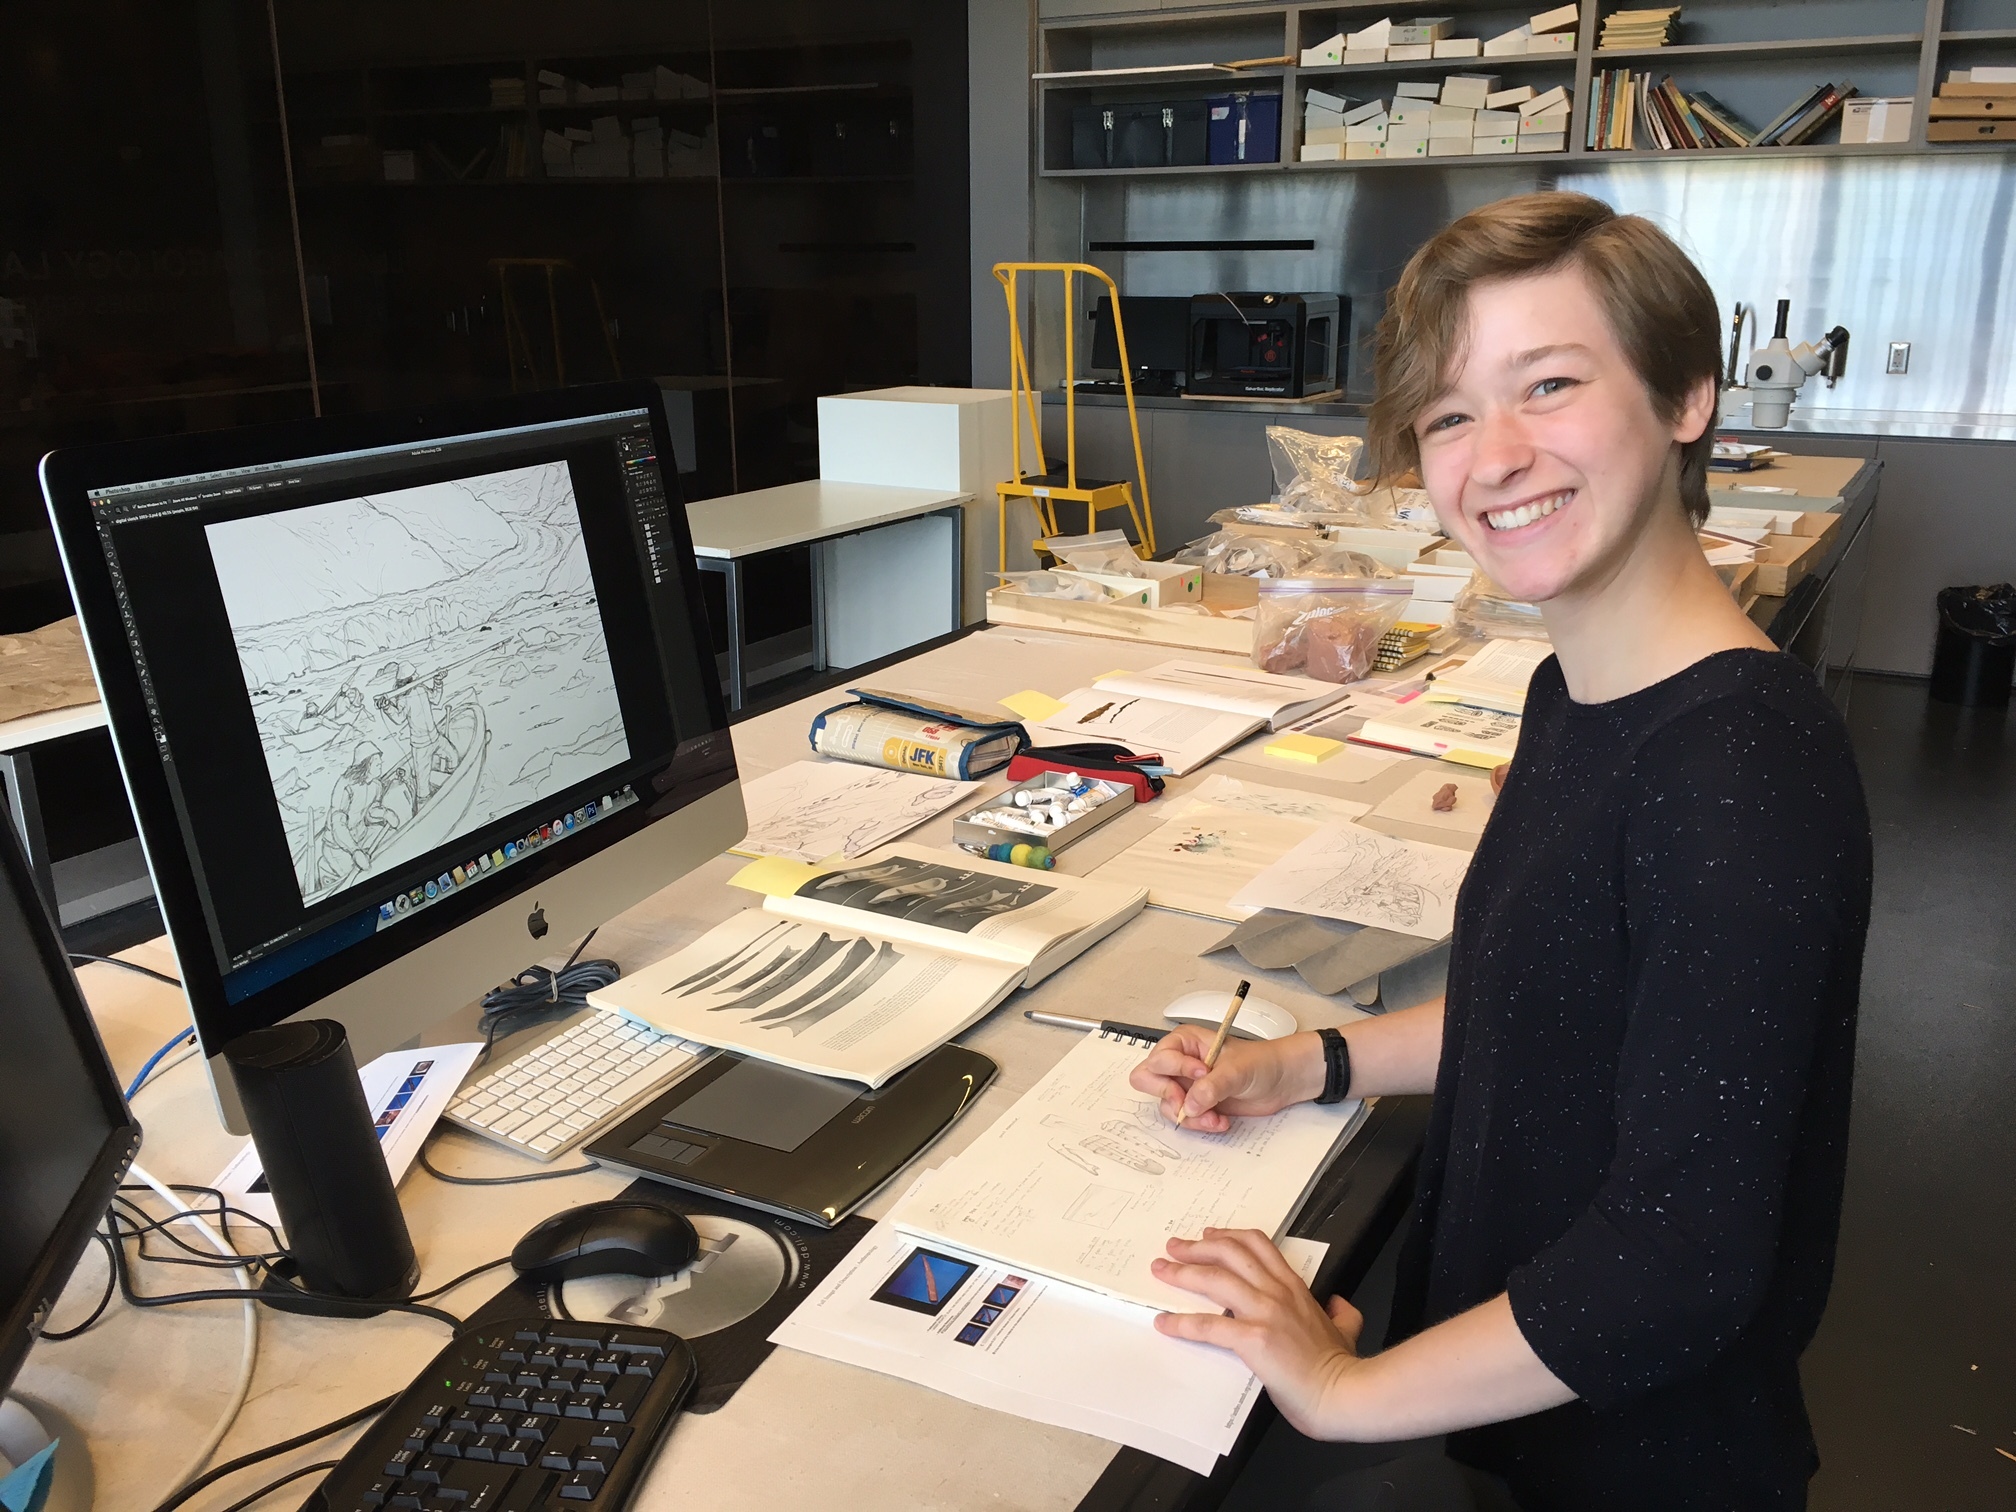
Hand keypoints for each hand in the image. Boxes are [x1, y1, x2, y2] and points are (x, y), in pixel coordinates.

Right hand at [1128, 1027, 1322, 1132]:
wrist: (1282, 1081)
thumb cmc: (1262, 1062)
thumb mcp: (1237, 1070)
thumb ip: (1212, 1086)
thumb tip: (1190, 1105)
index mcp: (1184, 1042)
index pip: (1159, 1058)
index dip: (1177, 1070)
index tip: (1202, 1074)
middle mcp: (1180, 1063)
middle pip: (1147, 1079)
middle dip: (1167, 1095)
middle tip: (1186, 1102)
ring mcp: (1186, 1085)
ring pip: (1165, 1104)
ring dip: (1189, 1116)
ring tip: (1214, 1116)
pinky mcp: (1196, 1104)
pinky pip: (1183, 1118)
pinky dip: (1199, 1124)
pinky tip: (1219, 1120)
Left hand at [1151, 1228, 1363, 1436]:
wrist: (1343, 1393)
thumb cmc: (1341, 1366)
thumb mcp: (1346, 1329)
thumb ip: (1342, 1313)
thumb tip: (1340, 1305)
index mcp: (1295, 1288)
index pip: (1258, 1246)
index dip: (1228, 1236)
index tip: (1208, 1235)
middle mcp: (1277, 1292)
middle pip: (1230, 1253)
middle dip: (1197, 1247)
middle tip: (1174, 1247)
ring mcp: (1265, 1313)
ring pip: (1215, 1280)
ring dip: (1182, 1273)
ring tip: (1161, 1270)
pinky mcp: (1253, 1339)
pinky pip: (1209, 1326)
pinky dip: (1182, 1323)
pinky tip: (1165, 1322)